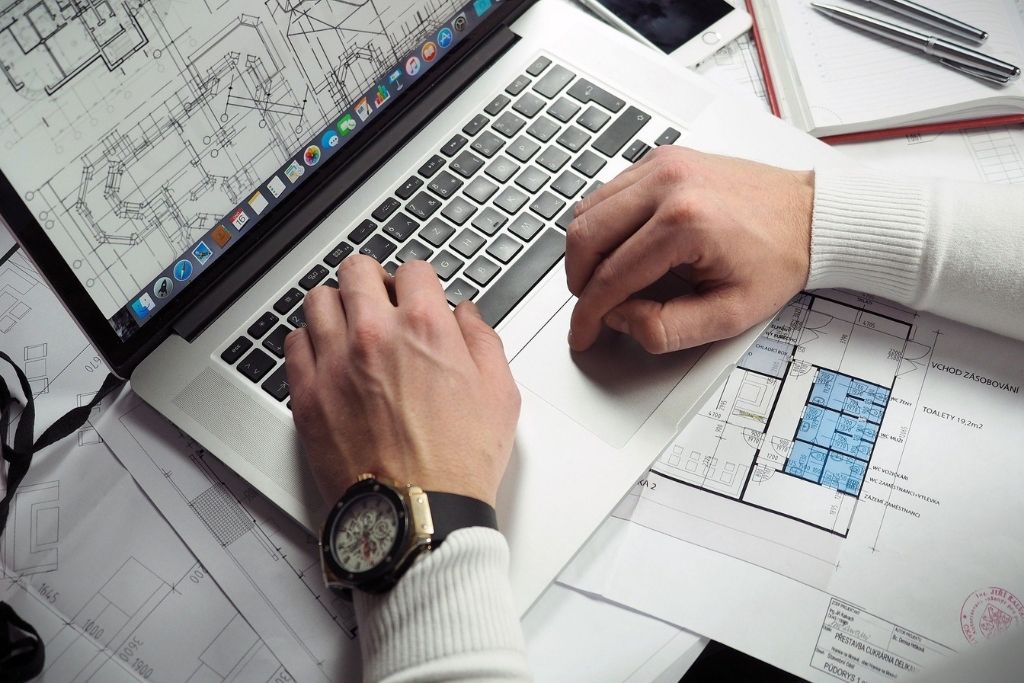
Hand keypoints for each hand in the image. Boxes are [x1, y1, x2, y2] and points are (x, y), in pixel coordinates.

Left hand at [284, 257, 520, 506]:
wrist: (418, 514)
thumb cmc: (459, 463)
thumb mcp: (500, 393)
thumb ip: (483, 341)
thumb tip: (466, 316)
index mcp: (424, 328)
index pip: (413, 269)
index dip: (419, 281)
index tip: (417, 294)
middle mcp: (373, 336)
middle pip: (356, 270)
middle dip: (372, 279)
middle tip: (380, 298)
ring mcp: (334, 364)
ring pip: (318, 300)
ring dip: (337, 305)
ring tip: (349, 324)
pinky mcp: (308, 396)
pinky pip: (294, 344)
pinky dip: (309, 341)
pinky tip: (326, 354)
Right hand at [566, 146, 813, 353]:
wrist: (811, 215)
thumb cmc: (779, 258)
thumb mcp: (730, 314)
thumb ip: (667, 329)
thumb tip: (621, 319)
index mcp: (685, 223)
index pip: (611, 276)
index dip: (588, 314)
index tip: (582, 333)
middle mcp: (668, 184)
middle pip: (585, 236)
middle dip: (578, 280)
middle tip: (588, 307)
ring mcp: (663, 165)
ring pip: (587, 209)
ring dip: (585, 251)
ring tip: (602, 280)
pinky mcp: (662, 158)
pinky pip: (608, 191)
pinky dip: (601, 222)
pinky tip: (618, 247)